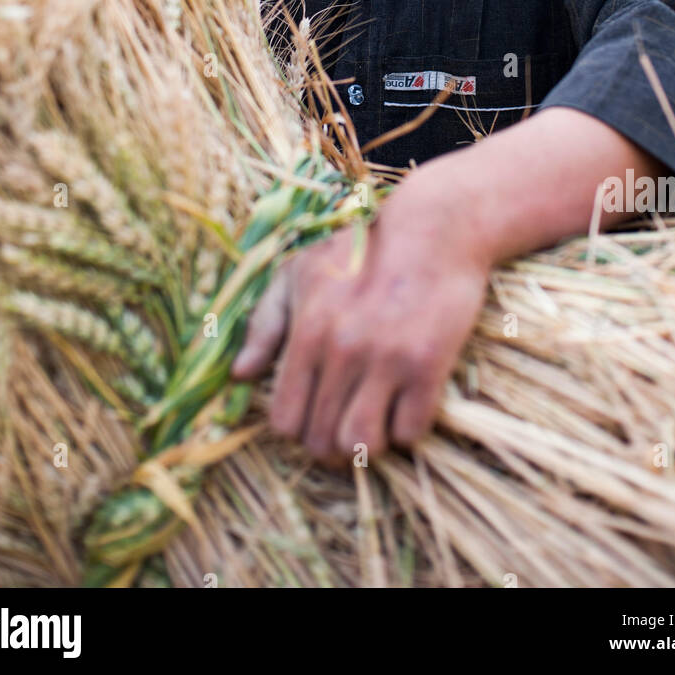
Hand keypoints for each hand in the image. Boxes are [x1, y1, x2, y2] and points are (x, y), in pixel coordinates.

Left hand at [230, 158, 491, 464]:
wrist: (435, 229)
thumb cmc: (361, 249)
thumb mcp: (300, 274)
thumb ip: (265, 324)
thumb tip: (239, 375)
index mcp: (307, 331)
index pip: (284, 419)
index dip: (296, 425)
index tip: (313, 410)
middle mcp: (342, 350)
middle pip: (321, 440)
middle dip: (330, 439)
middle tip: (345, 416)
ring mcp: (387, 360)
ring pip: (363, 445)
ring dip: (368, 440)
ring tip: (375, 416)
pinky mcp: (429, 365)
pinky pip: (410, 431)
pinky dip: (407, 426)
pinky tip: (406, 402)